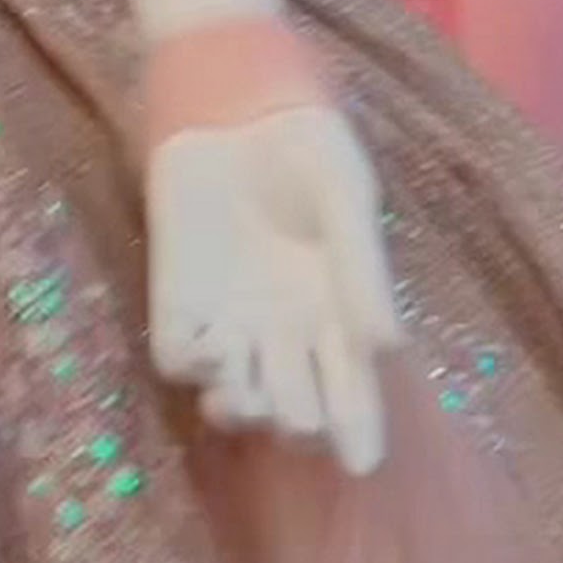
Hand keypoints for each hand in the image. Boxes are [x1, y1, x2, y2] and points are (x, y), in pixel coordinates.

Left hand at [141, 15, 400, 476]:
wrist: (235, 98)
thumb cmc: (305, 145)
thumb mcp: (345, 197)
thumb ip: (363, 269)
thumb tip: (386, 348)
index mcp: (336, 311)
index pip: (352, 391)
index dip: (358, 430)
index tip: (361, 464)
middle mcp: (284, 325)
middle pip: (293, 404)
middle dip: (294, 420)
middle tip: (294, 415)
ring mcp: (228, 312)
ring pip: (235, 392)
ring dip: (239, 407)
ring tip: (242, 396)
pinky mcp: (176, 290)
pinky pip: (175, 350)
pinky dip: (189, 363)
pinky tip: (206, 352)